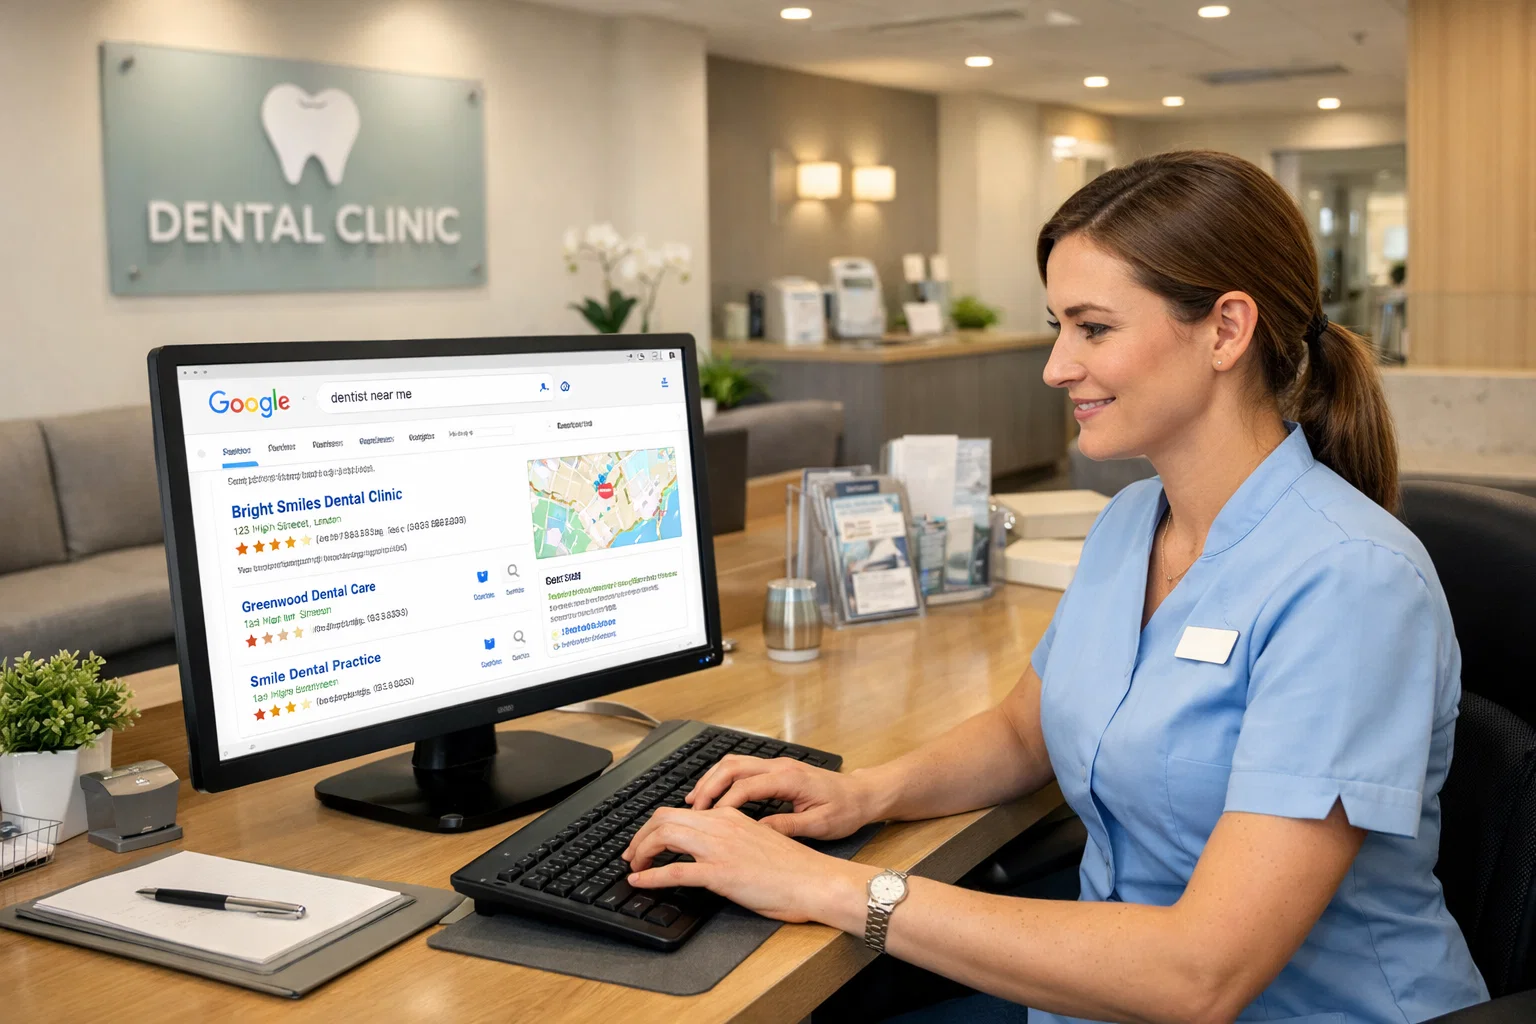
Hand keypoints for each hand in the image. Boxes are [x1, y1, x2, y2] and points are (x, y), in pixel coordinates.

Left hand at [622, 805, 871, 922]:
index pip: (682, 811)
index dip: (657, 826)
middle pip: (664, 818)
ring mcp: (720, 848)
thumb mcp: (761, 840)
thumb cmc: (795, 868)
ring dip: (641, 850)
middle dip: (641, 835)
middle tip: (632, 853)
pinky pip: (675, 871)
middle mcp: (722, 825)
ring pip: (664, 836)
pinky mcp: (721, 873)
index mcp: (731, 816)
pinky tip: (640, 882)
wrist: (816, 880)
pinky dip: (651, 876)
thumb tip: (715, 848)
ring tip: (633, 865)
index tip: (648, 841)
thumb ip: (736, 838)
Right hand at [686, 754, 879, 840]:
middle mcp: (780, 766)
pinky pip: (742, 769)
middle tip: (691, 809)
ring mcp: (777, 765)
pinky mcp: (777, 770)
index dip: (723, 804)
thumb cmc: (846, 809)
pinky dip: (723, 780)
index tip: (708, 822)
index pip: (745, 787)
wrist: (863, 794)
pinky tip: (715, 796)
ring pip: (734, 764)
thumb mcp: (820, 825)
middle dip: (708, 786)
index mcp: (789, 779)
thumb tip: (757, 832)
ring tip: (695, 801)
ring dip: (712, 780)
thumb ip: (787, 827)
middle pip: (732, 767)